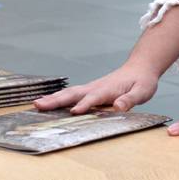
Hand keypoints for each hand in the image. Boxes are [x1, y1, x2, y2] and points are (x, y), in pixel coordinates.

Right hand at [34, 63, 159, 113]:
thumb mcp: (142, 91)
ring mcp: (91, 88)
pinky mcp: (90, 90)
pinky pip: (72, 94)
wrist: (140, 68)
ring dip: (53, 99)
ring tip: (36, 104)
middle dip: (57, 100)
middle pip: (74, 94)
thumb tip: (119, 107)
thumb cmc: (142, 81)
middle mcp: (96, 87)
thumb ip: (131, 99)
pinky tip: (48, 103)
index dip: (85, 104)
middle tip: (38, 105)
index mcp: (108, 89)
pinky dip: (58, 98)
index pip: (94, 98)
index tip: (74, 112)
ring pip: (69, 93)